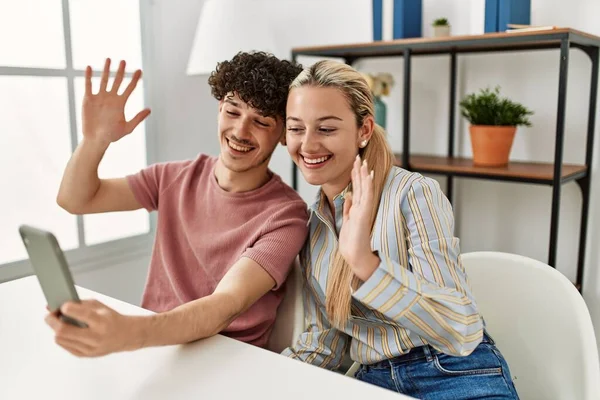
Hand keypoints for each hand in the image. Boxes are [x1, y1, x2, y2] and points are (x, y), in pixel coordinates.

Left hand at [45, 300, 140, 356]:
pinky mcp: (85, 354)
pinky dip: (62, 337)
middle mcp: (95, 336)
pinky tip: (67, 331)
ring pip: (60, 339)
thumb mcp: (100, 306)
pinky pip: (65, 345)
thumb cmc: (111, 318)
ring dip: (56, 328)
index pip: (80, 314)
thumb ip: (80, 305)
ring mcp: (90, 348)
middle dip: (52, 320)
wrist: (126, 335)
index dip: (66, 308)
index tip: (62, 305)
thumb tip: (58, 306)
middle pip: (63, 330)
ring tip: (59, 322)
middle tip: (51, 314)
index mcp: (101, 321)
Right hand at [82, 58, 150, 145]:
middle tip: (123, 61)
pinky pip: (89, 85)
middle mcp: (111, 97)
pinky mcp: (89, 99)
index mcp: (121, 103)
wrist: (96, 139)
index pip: (129, 88)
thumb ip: (138, 118)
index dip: (134, 79)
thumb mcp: (127, 127)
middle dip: (120, 71)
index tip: (139, 70)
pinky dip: (89, 77)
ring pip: (104, 80)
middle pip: (117, 81)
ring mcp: (100, 97)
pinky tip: (90, 68)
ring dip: (106, 70)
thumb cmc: (112, 135)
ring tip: (109, 59)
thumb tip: (149, 109)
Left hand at [338, 156, 380, 281]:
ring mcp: (364, 210)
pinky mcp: (364, 213)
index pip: (357, 189)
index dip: (355, 176)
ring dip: (364, 174)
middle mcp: (362, 207)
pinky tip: (368, 174)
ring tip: (363, 161)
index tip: (354, 164)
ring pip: (365, 188)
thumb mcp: (347, 221)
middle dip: (359, 171)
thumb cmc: (351, 242)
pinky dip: (368, 184)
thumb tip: (348, 195)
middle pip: (361, 185)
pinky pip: (367, 196)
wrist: (356, 256)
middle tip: (358, 157)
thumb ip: (348, 208)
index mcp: (357, 209)